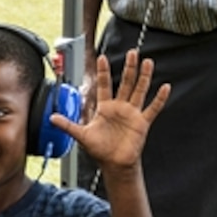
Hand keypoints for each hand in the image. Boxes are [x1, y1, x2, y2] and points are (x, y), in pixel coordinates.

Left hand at [52, 49, 170, 171]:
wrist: (113, 164)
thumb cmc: (99, 150)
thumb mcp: (81, 135)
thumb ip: (67, 125)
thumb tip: (51, 118)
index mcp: (105, 108)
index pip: (104, 85)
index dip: (103, 72)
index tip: (102, 57)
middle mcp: (120, 107)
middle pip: (125, 83)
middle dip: (129, 68)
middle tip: (132, 53)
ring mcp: (132, 113)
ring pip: (140, 90)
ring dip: (144, 77)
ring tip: (147, 62)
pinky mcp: (142, 122)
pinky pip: (153, 108)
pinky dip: (159, 99)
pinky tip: (165, 87)